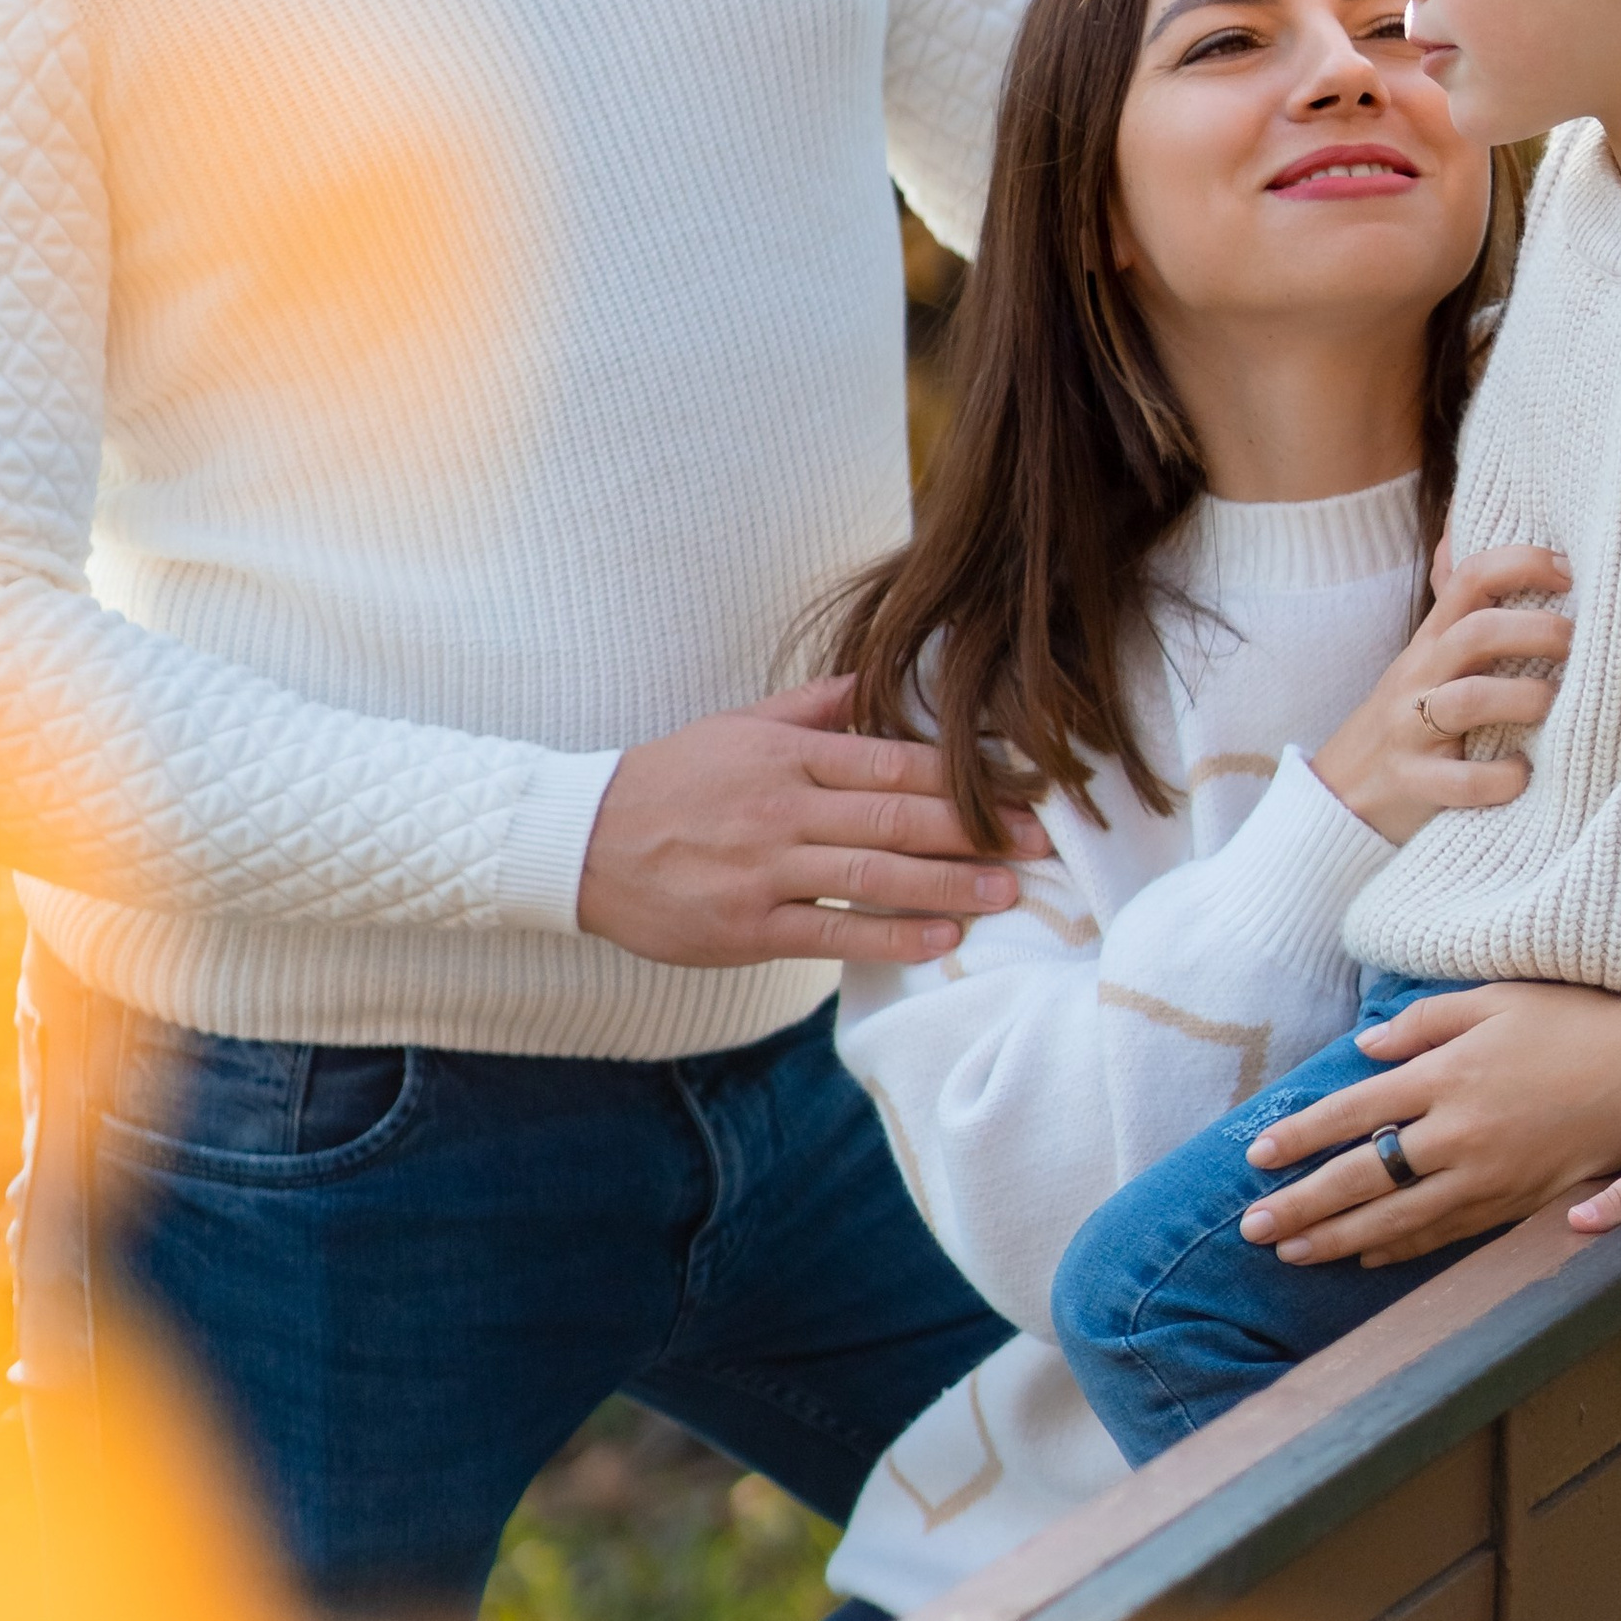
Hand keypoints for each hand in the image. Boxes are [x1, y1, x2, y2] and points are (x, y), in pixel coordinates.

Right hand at [578, 677, 1051, 967]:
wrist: (583, 842)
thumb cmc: (671, 778)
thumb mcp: (739, 725)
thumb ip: (814, 706)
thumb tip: (877, 678)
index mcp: (787, 755)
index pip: (891, 762)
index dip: (960, 776)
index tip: (1017, 785)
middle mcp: (782, 809)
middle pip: (894, 819)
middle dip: (974, 830)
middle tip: (1037, 840)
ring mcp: (765, 870)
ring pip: (873, 878)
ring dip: (949, 886)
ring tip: (1007, 892)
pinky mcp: (747, 927)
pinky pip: (833, 933)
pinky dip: (892, 939)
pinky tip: (942, 942)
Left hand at [1236, 981, 1620, 1264]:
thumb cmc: (1571, 1026)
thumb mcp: (1494, 1001)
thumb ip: (1424, 1023)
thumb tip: (1365, 1046)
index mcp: (1446, 1076)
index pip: (1353, 1113)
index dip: (1301, 1138)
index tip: (1257, 1157)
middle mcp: (1458, 1134)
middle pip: (1363, 1178)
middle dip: (1303, 1206)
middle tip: (1253, 1230)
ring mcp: (1487, 1177)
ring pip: (1397, 1220)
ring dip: (1338, 1240)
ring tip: (1292, 1254)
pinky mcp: (1514, 1205)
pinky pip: (1446, 1235)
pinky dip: (1402, 1250)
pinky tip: (1366, 1258)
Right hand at [1306, 544, 1572, 845]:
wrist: (1340, 792)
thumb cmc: (1406, 716)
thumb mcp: (1423, 655)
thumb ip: (1453, 602)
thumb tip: (1461, 527)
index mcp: (1431, 640)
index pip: (1471, 578)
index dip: (1522, 564)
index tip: (1570, 572)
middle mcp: (1419, 675)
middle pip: (1476, 632)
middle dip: (1535, 631)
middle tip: (1577, 644)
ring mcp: (1411, 729)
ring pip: (1468, 701)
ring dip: (1525, 699)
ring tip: (1555, 705)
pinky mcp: (1412, 782)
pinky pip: (1461, 781)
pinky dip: (1501, 779)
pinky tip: (1523, 774)